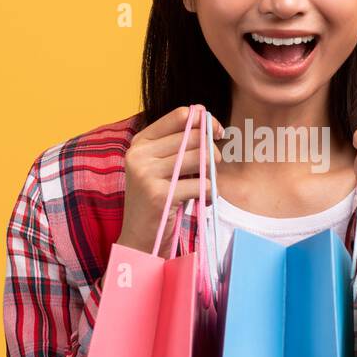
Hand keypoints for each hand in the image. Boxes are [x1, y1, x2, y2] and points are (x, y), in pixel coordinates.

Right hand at [117, 105, 222, 256]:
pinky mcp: (160, 195)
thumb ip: (179, 144)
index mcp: (140, 142)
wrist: (140, 240)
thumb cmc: (158, 201)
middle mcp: (139, 154)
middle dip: (211, 152)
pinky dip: (209, 194)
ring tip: (204, 185)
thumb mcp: (161, 167)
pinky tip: (201, 202)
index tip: (217, 134)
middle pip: (195, 137)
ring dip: (211, 173)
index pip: (181, 115)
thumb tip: (208, 123)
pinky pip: (202, 184)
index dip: (205, 121)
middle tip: (211, 169)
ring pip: (202, 158)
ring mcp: (147, 174)